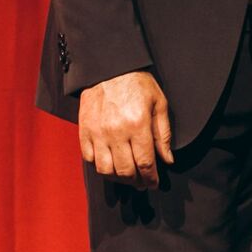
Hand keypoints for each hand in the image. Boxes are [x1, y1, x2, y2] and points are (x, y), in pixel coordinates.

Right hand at [78, 70, 173, 189]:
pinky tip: (110, 164)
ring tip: (126, 176)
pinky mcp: (84, 131)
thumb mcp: (159, 103)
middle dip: (136, 181)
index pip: (145, 163)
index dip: (151, 178)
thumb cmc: (138, 84)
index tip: (154, 183)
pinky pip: (89, 158)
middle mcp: (116, 132)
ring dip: (118, 178)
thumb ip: (163, 134)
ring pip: (106, 170)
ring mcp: (98, 133)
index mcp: (138, 125)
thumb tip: (167, 160)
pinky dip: (99, 166)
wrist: (110, 68)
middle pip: (125, 171)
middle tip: (142, 182)